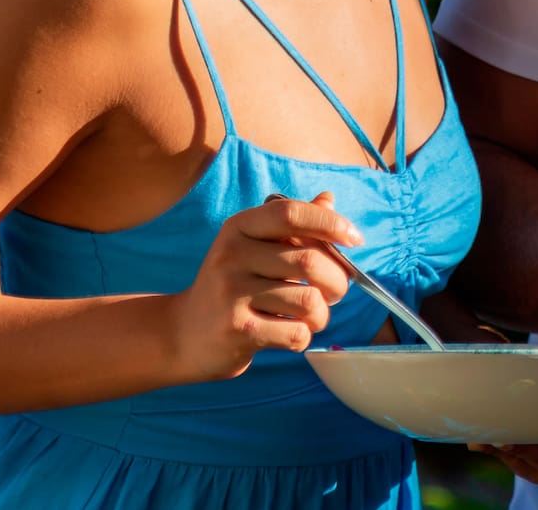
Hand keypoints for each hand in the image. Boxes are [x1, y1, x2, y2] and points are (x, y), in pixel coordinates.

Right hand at [168, 193, 355, 382]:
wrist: (182, 334)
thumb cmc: (232, 286)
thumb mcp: (255, 247)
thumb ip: (293, 226)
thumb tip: (329, 199)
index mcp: (239, 227)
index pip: (291, 213)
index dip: (330, 223)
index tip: (355, 239)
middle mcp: (232, 255)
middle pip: (311, 261)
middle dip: (337, 281)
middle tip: (334, 292)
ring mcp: (231, 293)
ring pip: (309, 300)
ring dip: (321, 314)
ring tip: (310, 317)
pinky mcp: (237, 330)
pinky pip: (296, 333)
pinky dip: (303, 336)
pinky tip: (289, 334)